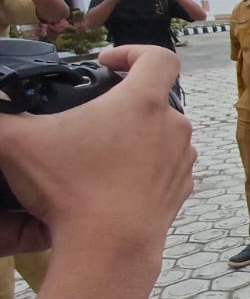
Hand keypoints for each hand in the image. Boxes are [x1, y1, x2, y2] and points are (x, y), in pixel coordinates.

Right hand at [0, 45, 193, 254]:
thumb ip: (0, 116)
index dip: (133, 51)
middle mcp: (173, 126)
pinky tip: (113, 181)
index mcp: (143, 102)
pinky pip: (165, 166)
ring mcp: (182, 160)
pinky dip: (144, 167)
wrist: (110, 247)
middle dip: (122, 102)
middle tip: (89, 117)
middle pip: (154, 98)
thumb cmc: (70, 189)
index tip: (106, 63)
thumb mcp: (17, 142)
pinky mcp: (182, 189)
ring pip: (161, 133)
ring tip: (99, 152)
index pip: (159, 57)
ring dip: (135, 136)